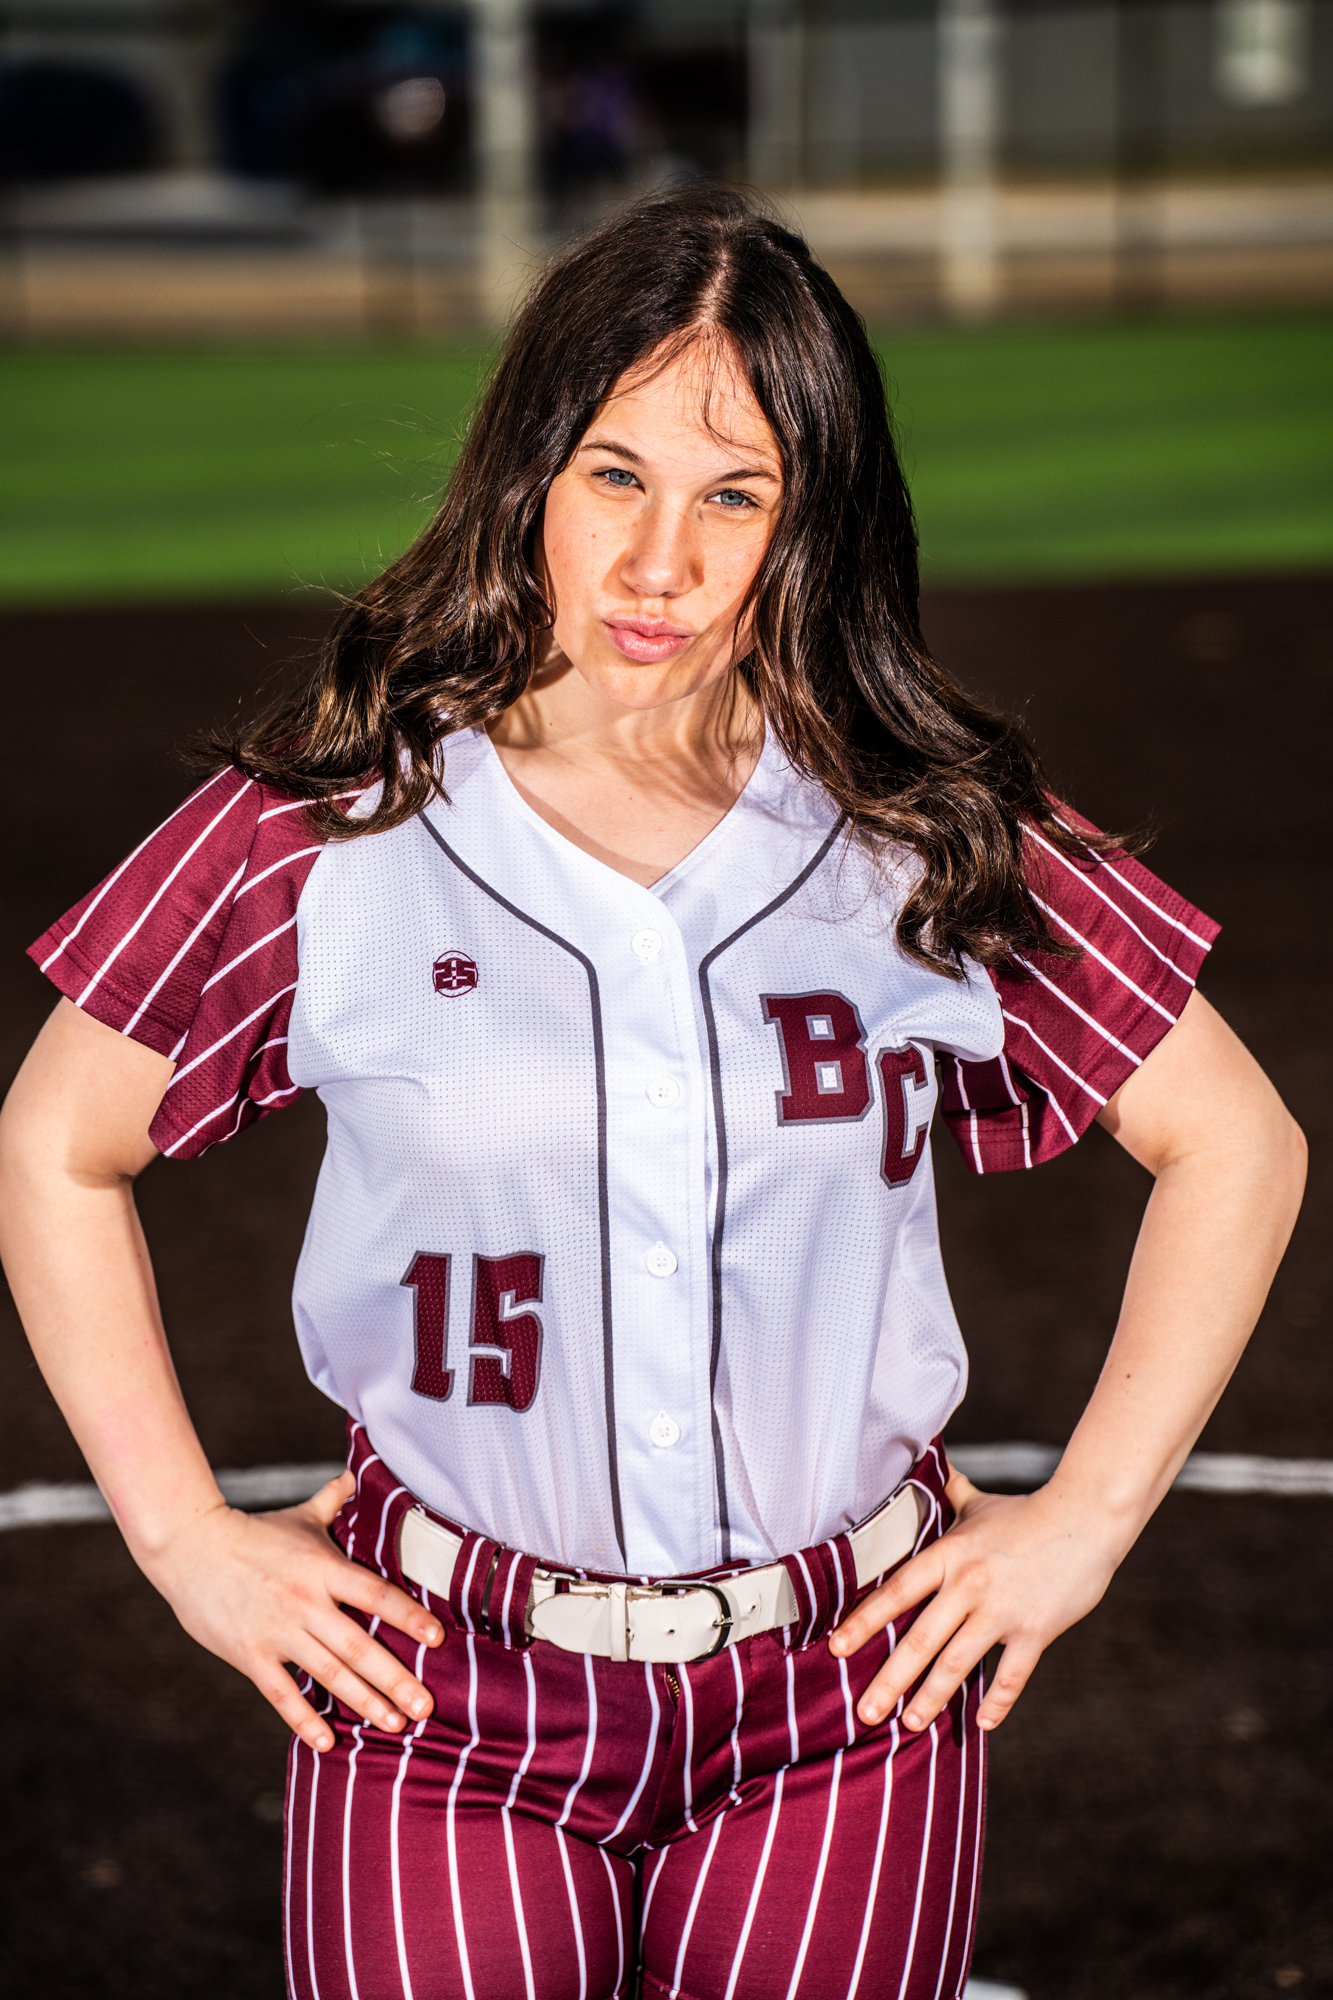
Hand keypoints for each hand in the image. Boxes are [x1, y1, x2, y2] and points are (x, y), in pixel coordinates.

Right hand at [145, 1472, 443, 1751]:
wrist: (191, 1547)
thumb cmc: (253, 1533)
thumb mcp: (299, 1516)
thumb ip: (332, 1501)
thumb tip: (355, 1474)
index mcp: (323, 1568)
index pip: (375, 1594)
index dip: (408, 1616)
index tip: (438, 1637)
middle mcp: (305, 1602)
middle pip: (358, 1645)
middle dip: (395, 1678)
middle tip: (425, 1707)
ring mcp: (276, 1631)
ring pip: (328, 1673)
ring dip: (363, 1702)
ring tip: (394, 1725)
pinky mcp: (249, 1655)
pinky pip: (281, 1694)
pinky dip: (304, 1719)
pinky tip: (328, 1742)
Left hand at [828, 1470, 1119, 1733]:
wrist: (1086, 1518)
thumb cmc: (1026, 1513)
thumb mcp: (978, 1504)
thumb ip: (948, 1494)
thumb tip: (927, 1464)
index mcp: (950, 1554)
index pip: (897, 1591)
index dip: (864, 1621)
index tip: (837, 1648)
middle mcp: (969, 1584)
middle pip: (920, 1639)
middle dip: (890, 1679)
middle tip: (865, 1711)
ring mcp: (1003, 1610)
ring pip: (958, 1663)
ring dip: (931, 1698)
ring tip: (909, 1724)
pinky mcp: (1036, 1630)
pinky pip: (1011, 1675)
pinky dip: (997, 1702)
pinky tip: (982, 1724)